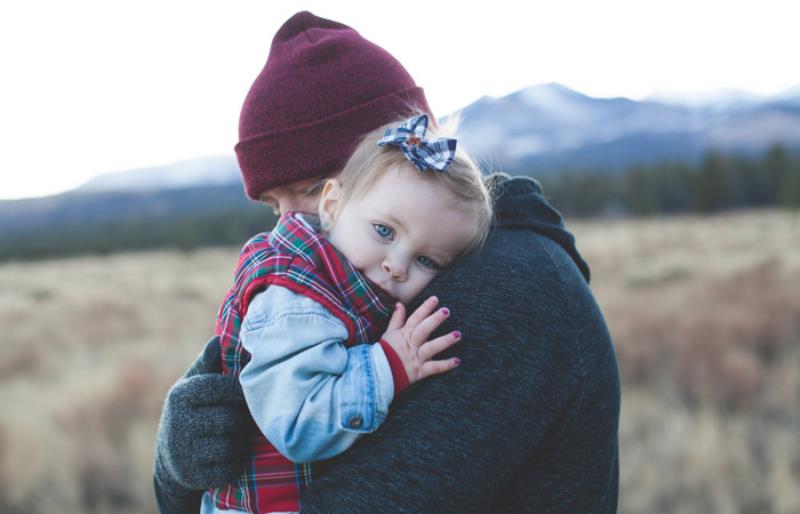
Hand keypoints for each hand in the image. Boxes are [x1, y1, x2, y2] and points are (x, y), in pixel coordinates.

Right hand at [154, 336, 248, 493]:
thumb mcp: (195, 383)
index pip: (226, 389)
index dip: (240, 393)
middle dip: (242, 420)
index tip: (242, 395)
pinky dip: (236, 462)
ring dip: (241, 441)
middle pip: (232, 419)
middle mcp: (179, 422)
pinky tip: (229, 454)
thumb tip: (219, 339)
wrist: (172, 456)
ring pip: (233, 444)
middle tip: (241, 418)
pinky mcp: (193, 475)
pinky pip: (230, 467)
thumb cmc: (193, 409)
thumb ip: (209, 362)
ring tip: (236, 435)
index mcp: (182, 394)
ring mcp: (184, 452)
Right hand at [380, 296, 461, 384]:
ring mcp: (416, 357)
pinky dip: (446, 365)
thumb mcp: (388, 333)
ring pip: (431, 348)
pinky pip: (434, 368)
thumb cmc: (384, 352)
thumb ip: (396, 319)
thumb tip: (399, 304)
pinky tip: (457, 361)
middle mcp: (411, 344)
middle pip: (423, 330)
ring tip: (457, 334)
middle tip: (446, 311)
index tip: (435, 299)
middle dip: (434, 320)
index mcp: (404, 334)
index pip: (415, 318)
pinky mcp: (420, 371)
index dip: (425, 308)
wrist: (379, 374)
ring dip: (445, 341)